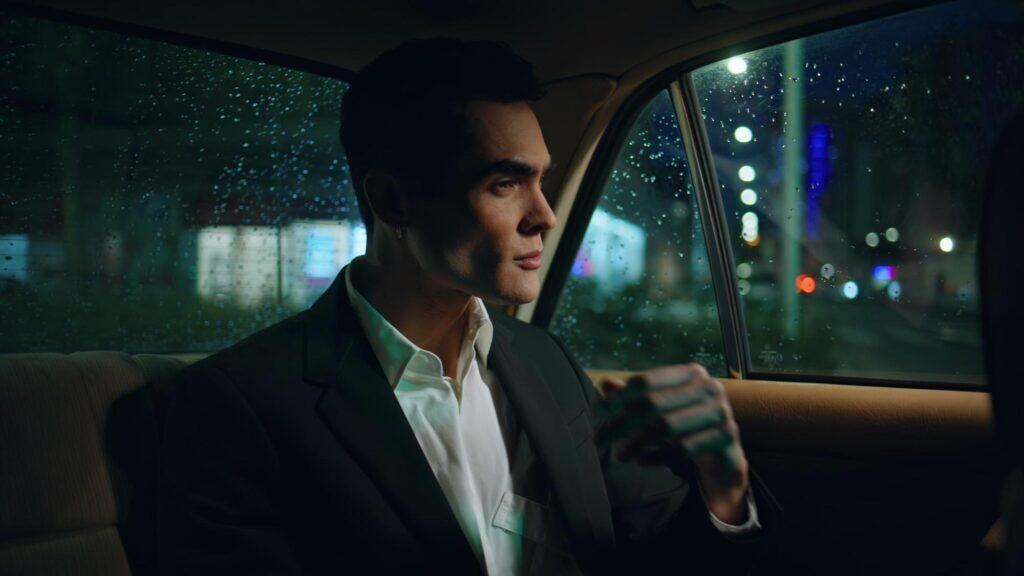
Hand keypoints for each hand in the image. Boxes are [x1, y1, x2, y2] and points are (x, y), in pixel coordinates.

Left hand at [595, 364, 749, 523]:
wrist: (722, 453)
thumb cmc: (684, 426)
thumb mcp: (658, 410)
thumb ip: (633, 396)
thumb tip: (605, 382)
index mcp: (691, 373)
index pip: (645, 382)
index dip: (617, 398)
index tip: (596, 413)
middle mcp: (709, 387)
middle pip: (652, 403)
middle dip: (620, 422)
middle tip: (598, 439)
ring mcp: (721, 411)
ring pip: (666, 426)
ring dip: (636, 442)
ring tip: (619, 455)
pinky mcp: (726, 438)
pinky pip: (683, 448)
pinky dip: (657, 456)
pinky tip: (641, 462)